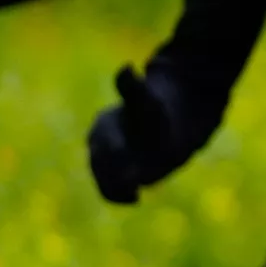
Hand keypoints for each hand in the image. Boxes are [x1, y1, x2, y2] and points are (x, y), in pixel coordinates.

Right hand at [86, 66, 170, 204]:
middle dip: (116, 174)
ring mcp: (105, 162)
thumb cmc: (157, 110)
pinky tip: (135, 198)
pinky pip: (109, 191)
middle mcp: (99, 144)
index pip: (106, 142)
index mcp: (104, 124)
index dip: (117, 153)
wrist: (166, 124)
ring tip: (134, 193)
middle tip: (134, 182)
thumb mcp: (149, 100)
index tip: (130, 165)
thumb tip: (126, 67)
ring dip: (116, 187)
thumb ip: (134, 90)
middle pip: (102, 164)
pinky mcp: (114, 176)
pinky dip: (118, 196)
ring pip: (104, 179)